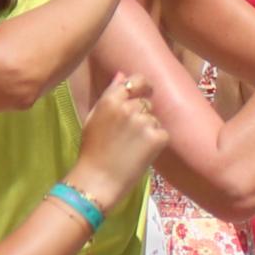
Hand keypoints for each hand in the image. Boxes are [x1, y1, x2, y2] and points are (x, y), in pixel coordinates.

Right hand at [72, 76, 164, 204]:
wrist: (98, 179)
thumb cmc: (92, 150)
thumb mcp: (94, 118)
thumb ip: (110, 94)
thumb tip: (122, 75)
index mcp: (111, 100)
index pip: (137, 80)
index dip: (142, 86)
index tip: (144, 92)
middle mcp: (129, 107)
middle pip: (146, 103)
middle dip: (141, 115)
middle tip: (128, 136)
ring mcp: (144, 122)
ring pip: (154, 120)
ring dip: (148, 130)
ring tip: (131, 147)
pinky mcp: (157, 138)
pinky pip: (162, 134)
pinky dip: (156, 144)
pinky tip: (140, 154)